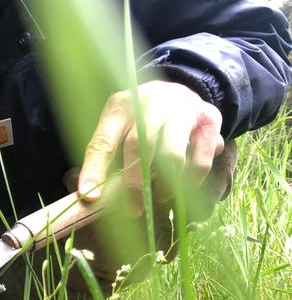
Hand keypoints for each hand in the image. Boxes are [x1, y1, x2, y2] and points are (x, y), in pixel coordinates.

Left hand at [77, 81, 224, 215]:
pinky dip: (192, 178)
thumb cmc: (140, 117)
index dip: (95, 169)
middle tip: (133, 210)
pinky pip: (201, 158)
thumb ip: (106, 153)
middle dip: (134, 184)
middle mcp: (151, 103)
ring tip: (159, 197)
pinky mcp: (209, 120)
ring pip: (173, 155)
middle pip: (140, 145)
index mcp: (121, 106)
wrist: (180, 89)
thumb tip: (91, 192)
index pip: (104, 140)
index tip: (89, 196)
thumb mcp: (118, 125)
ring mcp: (182, 109)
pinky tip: (184, 184)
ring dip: (165, 184)